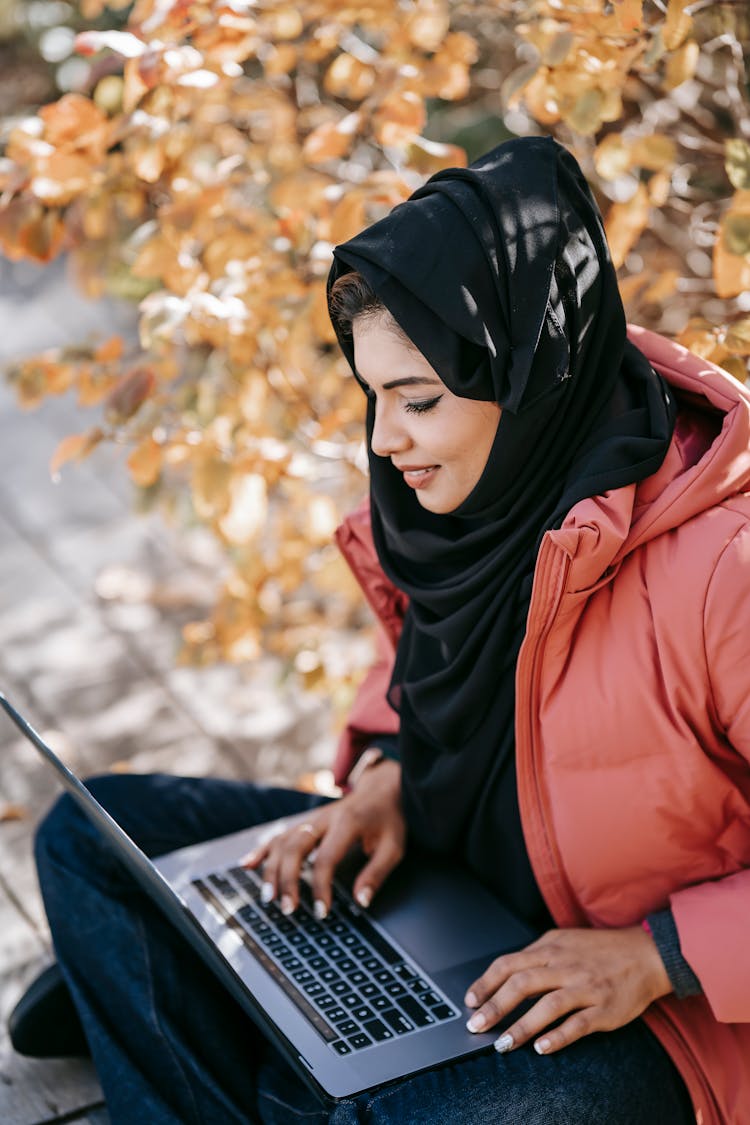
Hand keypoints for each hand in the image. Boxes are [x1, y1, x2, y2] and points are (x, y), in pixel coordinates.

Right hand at [243, 759, 404, 918]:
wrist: (382, 787)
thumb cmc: (388, 819)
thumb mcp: (393, 846)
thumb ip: (377, 873)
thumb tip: (361, 902)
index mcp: (346, 823)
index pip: (326, 858)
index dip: (321, 888)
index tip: (322, 912)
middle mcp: (323, 819)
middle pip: (295, 848)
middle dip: (287, 880)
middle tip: (287, 908)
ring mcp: (311, 819)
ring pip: (283, 841)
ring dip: (271, 870)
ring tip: (268, 897)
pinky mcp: (306, 822)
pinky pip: (279, 834)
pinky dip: (262, 850)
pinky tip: (247, 865)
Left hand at [464, 926, 671, 1055]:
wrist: (647, 954)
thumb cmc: (601, 950)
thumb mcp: (564, 941)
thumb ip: (537, 956)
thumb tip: (505, 975)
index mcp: (551, 948)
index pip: (509, 963)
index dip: (486, 983)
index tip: (471, 1001)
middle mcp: (565, 965)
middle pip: (522, 983)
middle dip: (495, 1006)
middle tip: (477, 1026)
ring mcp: (585, 987)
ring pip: (547, 1005)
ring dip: (522, 1027)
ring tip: (503, 1045)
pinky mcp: (604, 1008)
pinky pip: (578, 1023)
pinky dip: (558, 1036)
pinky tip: (542, 1048)